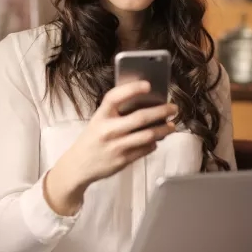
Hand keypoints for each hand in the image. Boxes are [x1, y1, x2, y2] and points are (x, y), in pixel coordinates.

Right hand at [43, 80, 177, 214]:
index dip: (132, 89)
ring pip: (147, 135)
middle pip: (140, 118)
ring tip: (172, 126)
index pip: (115, 97)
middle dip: (161, 111)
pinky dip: (154, 143)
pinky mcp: (123, 160)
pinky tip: (157, 140)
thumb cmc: (92, 139)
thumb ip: (116, 113)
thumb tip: (146, 104)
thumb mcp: (98, 121)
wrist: (78, 166)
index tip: (148, 85)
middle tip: (173, 108)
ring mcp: (116, 146)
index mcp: (100, 116)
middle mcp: (108, 130)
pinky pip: (145, 149)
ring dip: (163, 130)